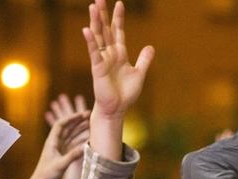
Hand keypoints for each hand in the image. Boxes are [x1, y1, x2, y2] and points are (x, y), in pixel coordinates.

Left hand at [28, 110, 89, 178]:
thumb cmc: (47, 175)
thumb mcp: (61, 165)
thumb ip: (73, 156)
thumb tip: (85, 147)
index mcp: (51, 142)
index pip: (61, 124)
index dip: (71, 118)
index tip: (81, 115)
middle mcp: (55, 143)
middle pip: (67, 127)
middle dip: (77, 120)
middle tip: (88, 115)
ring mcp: (58, 148)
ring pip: (70, 135)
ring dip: (79, 128)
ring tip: (90, 123)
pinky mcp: (61, 155)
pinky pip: (71, 143)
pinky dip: (79, 139)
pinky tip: (87, 138)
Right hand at [83, 0, 154, 119]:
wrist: (117, 109)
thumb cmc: (125, 94)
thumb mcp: (139, 74)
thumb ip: (144, 60)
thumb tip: (150, 47)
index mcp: (119, 54)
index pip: (117, 31)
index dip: (118, 18)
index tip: (120, 3)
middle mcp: (109, 54)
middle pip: (105, 30)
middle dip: (103, 14)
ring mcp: (102, 60)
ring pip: (98, 37)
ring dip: (95, 22)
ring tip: (93, 6)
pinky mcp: (97, 69)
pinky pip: (93, 53)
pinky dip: (90, 42)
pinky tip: (87, 30)